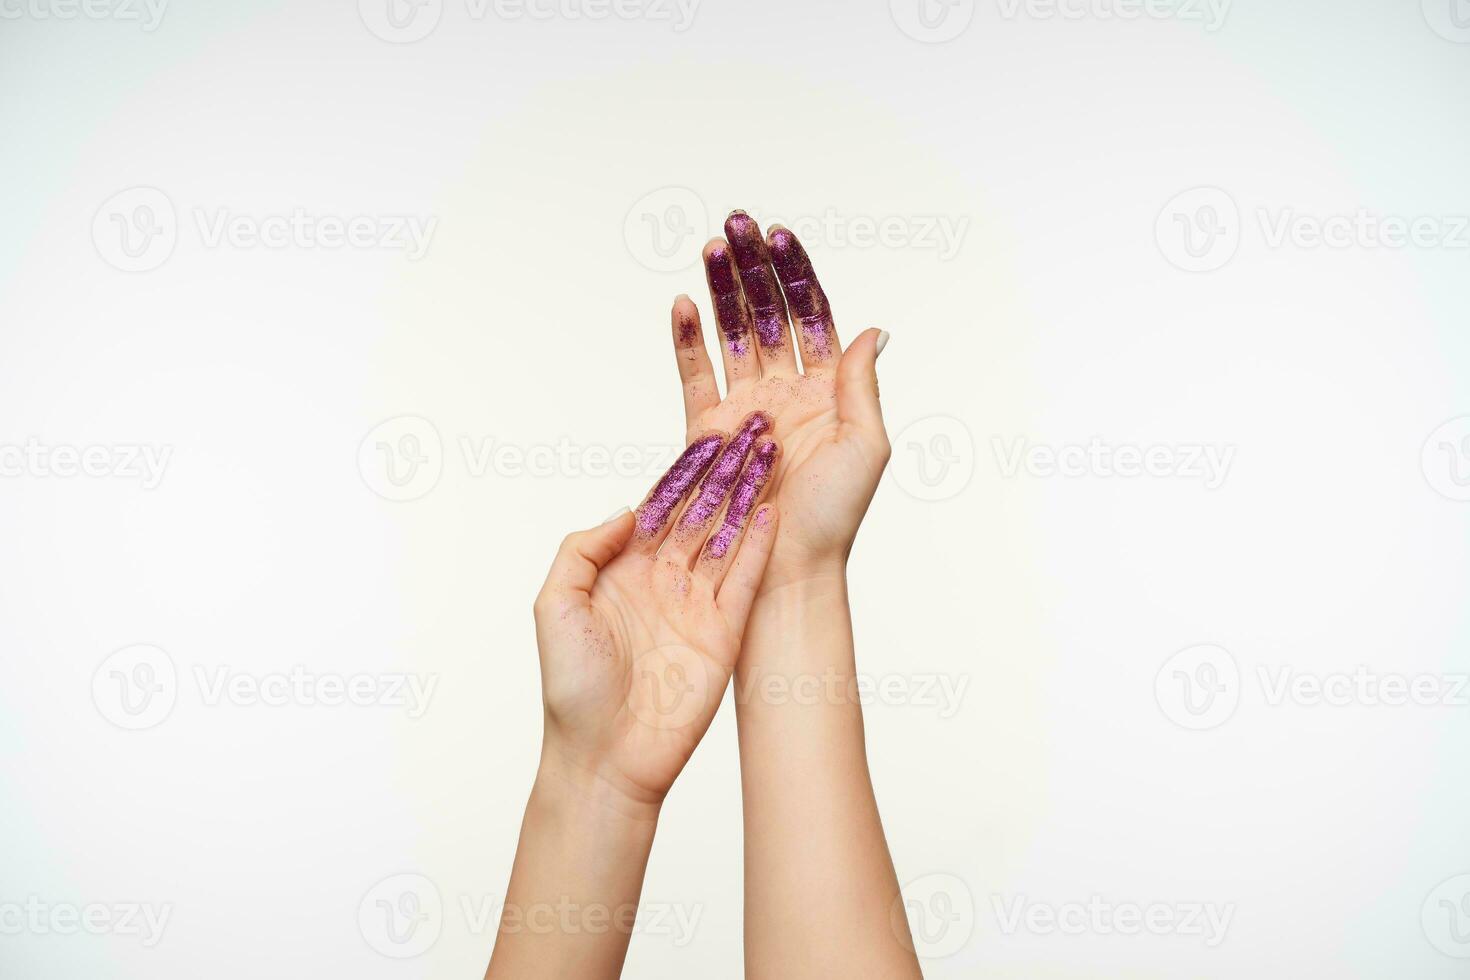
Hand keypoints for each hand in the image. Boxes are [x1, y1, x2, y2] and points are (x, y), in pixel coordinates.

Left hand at [533, 416, 779, 814]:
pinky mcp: (724, 632)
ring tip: (770, 457)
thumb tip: (630, 509)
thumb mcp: (554, 604)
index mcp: (624, 570)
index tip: (706, 434)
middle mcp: (664, 580)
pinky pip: (745, 579)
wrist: (605, 755)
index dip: (683, 472)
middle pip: (700, 514)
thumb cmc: (571, 688)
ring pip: (727, 537)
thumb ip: (584, 548)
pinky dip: (760, 545)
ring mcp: (697, 605)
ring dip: (748, 497)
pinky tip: (773, 511)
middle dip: (725, 472)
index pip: (660, 508)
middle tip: (752, 431)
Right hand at [670, 211, 889, 587]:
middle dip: (753, 268)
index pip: (812, 317)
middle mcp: (786, 392)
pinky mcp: (708, 431)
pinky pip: (694, 376)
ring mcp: (745, 409)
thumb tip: (873, 330)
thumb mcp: (867, 446)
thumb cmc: (835, 518)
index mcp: (829, 391)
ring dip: (722, 290)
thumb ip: (862, 384)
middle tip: (737, 224)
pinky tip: (684, 304)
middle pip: (767, 314)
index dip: (797, 276)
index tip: (780, 238)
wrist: (788, 568)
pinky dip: (687, 340)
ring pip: (731, 334)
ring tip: (712, 248)